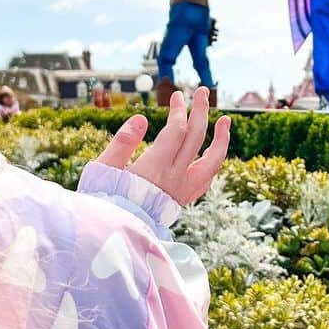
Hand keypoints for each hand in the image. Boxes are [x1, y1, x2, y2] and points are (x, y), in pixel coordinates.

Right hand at [95, 88, 230, 205]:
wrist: (112, 236)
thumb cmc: (103, 200)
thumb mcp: (104, 169)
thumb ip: (122, 143)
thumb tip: (142, 119)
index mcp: (154, 168)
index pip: (176, 132)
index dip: (178, 111)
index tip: (175, 97)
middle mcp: (174, 179)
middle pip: (196, 139)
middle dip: (200, 112)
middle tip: (201, 92)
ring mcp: (181, 191)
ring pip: (211, 162)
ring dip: (221, 139)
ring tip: (225, 120)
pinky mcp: (182, 200)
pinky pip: (205, 180)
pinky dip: (212, 163)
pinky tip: (213, 153)